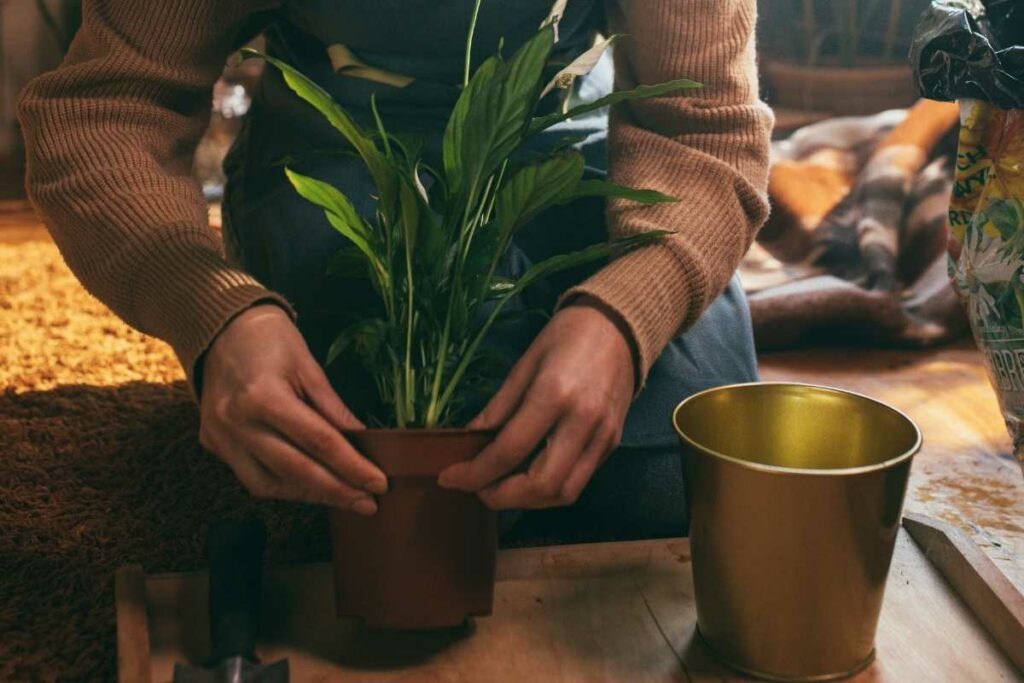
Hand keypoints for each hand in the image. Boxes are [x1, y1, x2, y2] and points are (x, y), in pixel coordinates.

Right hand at [198, 304, 386, 513]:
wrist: (219, 328)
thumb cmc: (270, 340)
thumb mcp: (308, 366)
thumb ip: (333, 408)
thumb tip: (363, 442)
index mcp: (264, 397)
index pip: (318, 442)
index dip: (351, 467)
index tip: (378, 484)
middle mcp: (237, 423)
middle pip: (295, 470)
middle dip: (336, 491)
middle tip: (368, 504)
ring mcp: (221, 437)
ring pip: (268, 484)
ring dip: (309, 496)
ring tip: (342, 498)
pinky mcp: (213, 444)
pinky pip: (251, 477)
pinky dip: (283, 485)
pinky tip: (309, 487)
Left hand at [438, 296, 634, 508]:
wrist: (619, 327)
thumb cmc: (566, 337)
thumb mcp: (524, 365)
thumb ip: (497, 408)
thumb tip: (469, 441)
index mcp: (554, 395)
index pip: (509, 450)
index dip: (475, 473)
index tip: (449, 478)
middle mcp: (582, 422)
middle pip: (541, 485)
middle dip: (502, 497)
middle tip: (477, 489)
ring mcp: (602, 437)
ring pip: (564, 493)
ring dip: (528, 501)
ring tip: (501, 488)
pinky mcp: (612, 444)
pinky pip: (579, 481)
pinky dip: (550, 490)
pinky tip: (528, 478)